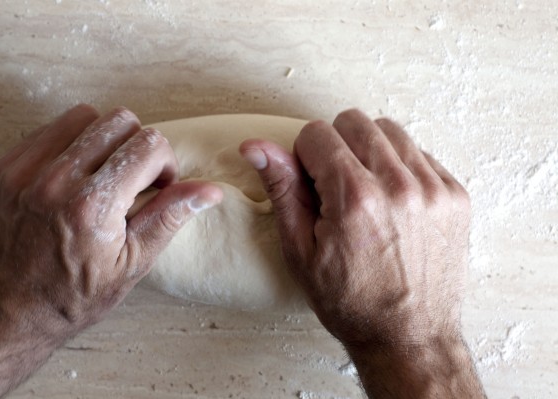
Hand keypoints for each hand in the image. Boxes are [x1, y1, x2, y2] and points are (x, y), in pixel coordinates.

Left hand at [0, 104, 221, 339]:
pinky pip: (51, 129)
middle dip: (137, 145)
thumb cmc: (75, 295)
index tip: (157, 187)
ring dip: (104, 138)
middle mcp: (56, 180)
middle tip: (133, 179)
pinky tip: (76, 176)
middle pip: (119, 120)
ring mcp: (25, 171)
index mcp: (94, 206)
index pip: (148, 144)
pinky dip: (72, 143)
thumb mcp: (133, 263)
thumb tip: (211, 190)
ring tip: (103, 174)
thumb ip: (170, 216)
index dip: (165, 163)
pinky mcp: (6, 168)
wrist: (9, 312)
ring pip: (84, 115)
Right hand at [241, 109, 482, 396]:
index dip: (304, 156)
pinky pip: (420, 153)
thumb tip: (257, 147)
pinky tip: (391, 200)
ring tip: (364, 190)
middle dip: (336, 145)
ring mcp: (434, 188)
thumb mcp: (300, 251)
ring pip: (390, 130)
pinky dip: (400, 166)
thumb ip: (282, 189)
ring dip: (369, 150)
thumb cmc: (350, 302)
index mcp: (354, 198)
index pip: (317, 132)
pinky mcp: (455, 195)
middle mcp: (399, 185)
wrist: (409, 337)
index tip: (310, 183)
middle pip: (355, 121)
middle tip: (334, 185)